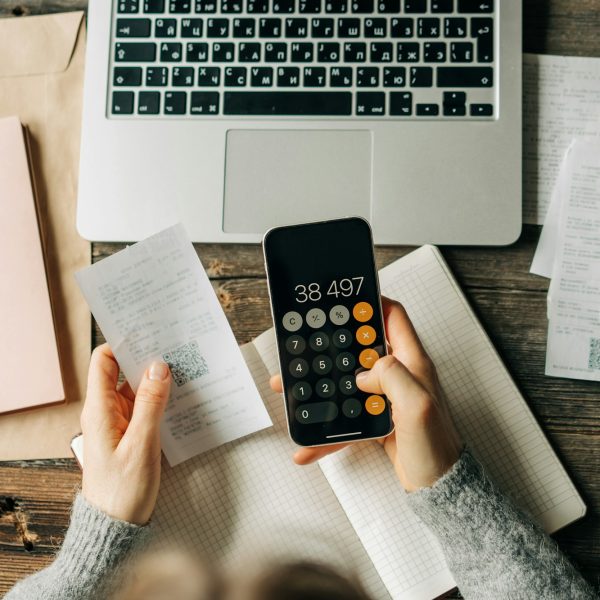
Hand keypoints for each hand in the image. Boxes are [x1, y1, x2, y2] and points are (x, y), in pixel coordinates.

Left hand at [80, 344, 170, 524]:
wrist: (116, 526)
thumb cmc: (123, 489)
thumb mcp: (141, 444)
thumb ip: (150, 404)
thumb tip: (159, 367)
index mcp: (100, 409)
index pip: (104, 361)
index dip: (123, 343)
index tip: (148, 334)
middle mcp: (107, 410)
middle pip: (124, 371)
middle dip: (147, 358)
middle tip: (175, 347)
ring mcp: (120, 421)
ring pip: (138, 388)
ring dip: (158, 379)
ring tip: (184, 368)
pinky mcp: (131, 432)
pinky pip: (145, 406)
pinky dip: (161, 398)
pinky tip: (181, 396)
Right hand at [270, 298, 461, 491]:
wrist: (438, 488)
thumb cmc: (436, 448)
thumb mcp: (418, 405)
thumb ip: (392, 377)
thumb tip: (364, 373)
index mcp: (412, 363)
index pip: (393, 318)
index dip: (371, 303)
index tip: (345, 299)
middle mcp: (400, 375)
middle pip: (361, 348)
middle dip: (333, 344)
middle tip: (307, 340)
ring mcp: (387, 398)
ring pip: (347, 382)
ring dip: (321, 386)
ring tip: (293, 389)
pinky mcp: (377, 420)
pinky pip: (347, 416)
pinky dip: (328, 429)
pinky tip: (309, 442)